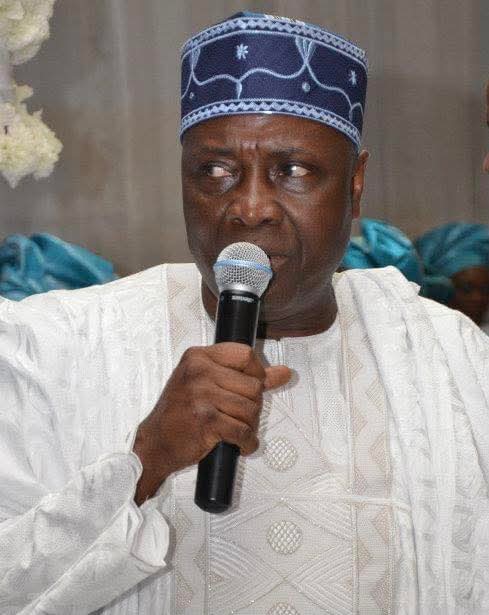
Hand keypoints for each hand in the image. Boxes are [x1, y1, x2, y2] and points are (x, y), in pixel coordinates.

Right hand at [132, 342, 290, 504]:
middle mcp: (198, 371)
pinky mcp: (206, 420)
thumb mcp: (205, 383)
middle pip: (253, 385)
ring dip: (249, 426)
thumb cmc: (178, 413)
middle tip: (238, 416)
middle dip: (253, 406)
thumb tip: (284, 372)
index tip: (253, 385)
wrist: (154, 443)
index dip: (257, 372)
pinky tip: (240, 444)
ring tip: (236, 430)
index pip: (245, 354)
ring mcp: (201, 395)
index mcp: (198, 356)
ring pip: (251, 408)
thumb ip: (244, 375)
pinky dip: (247, 442)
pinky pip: (243, 431)